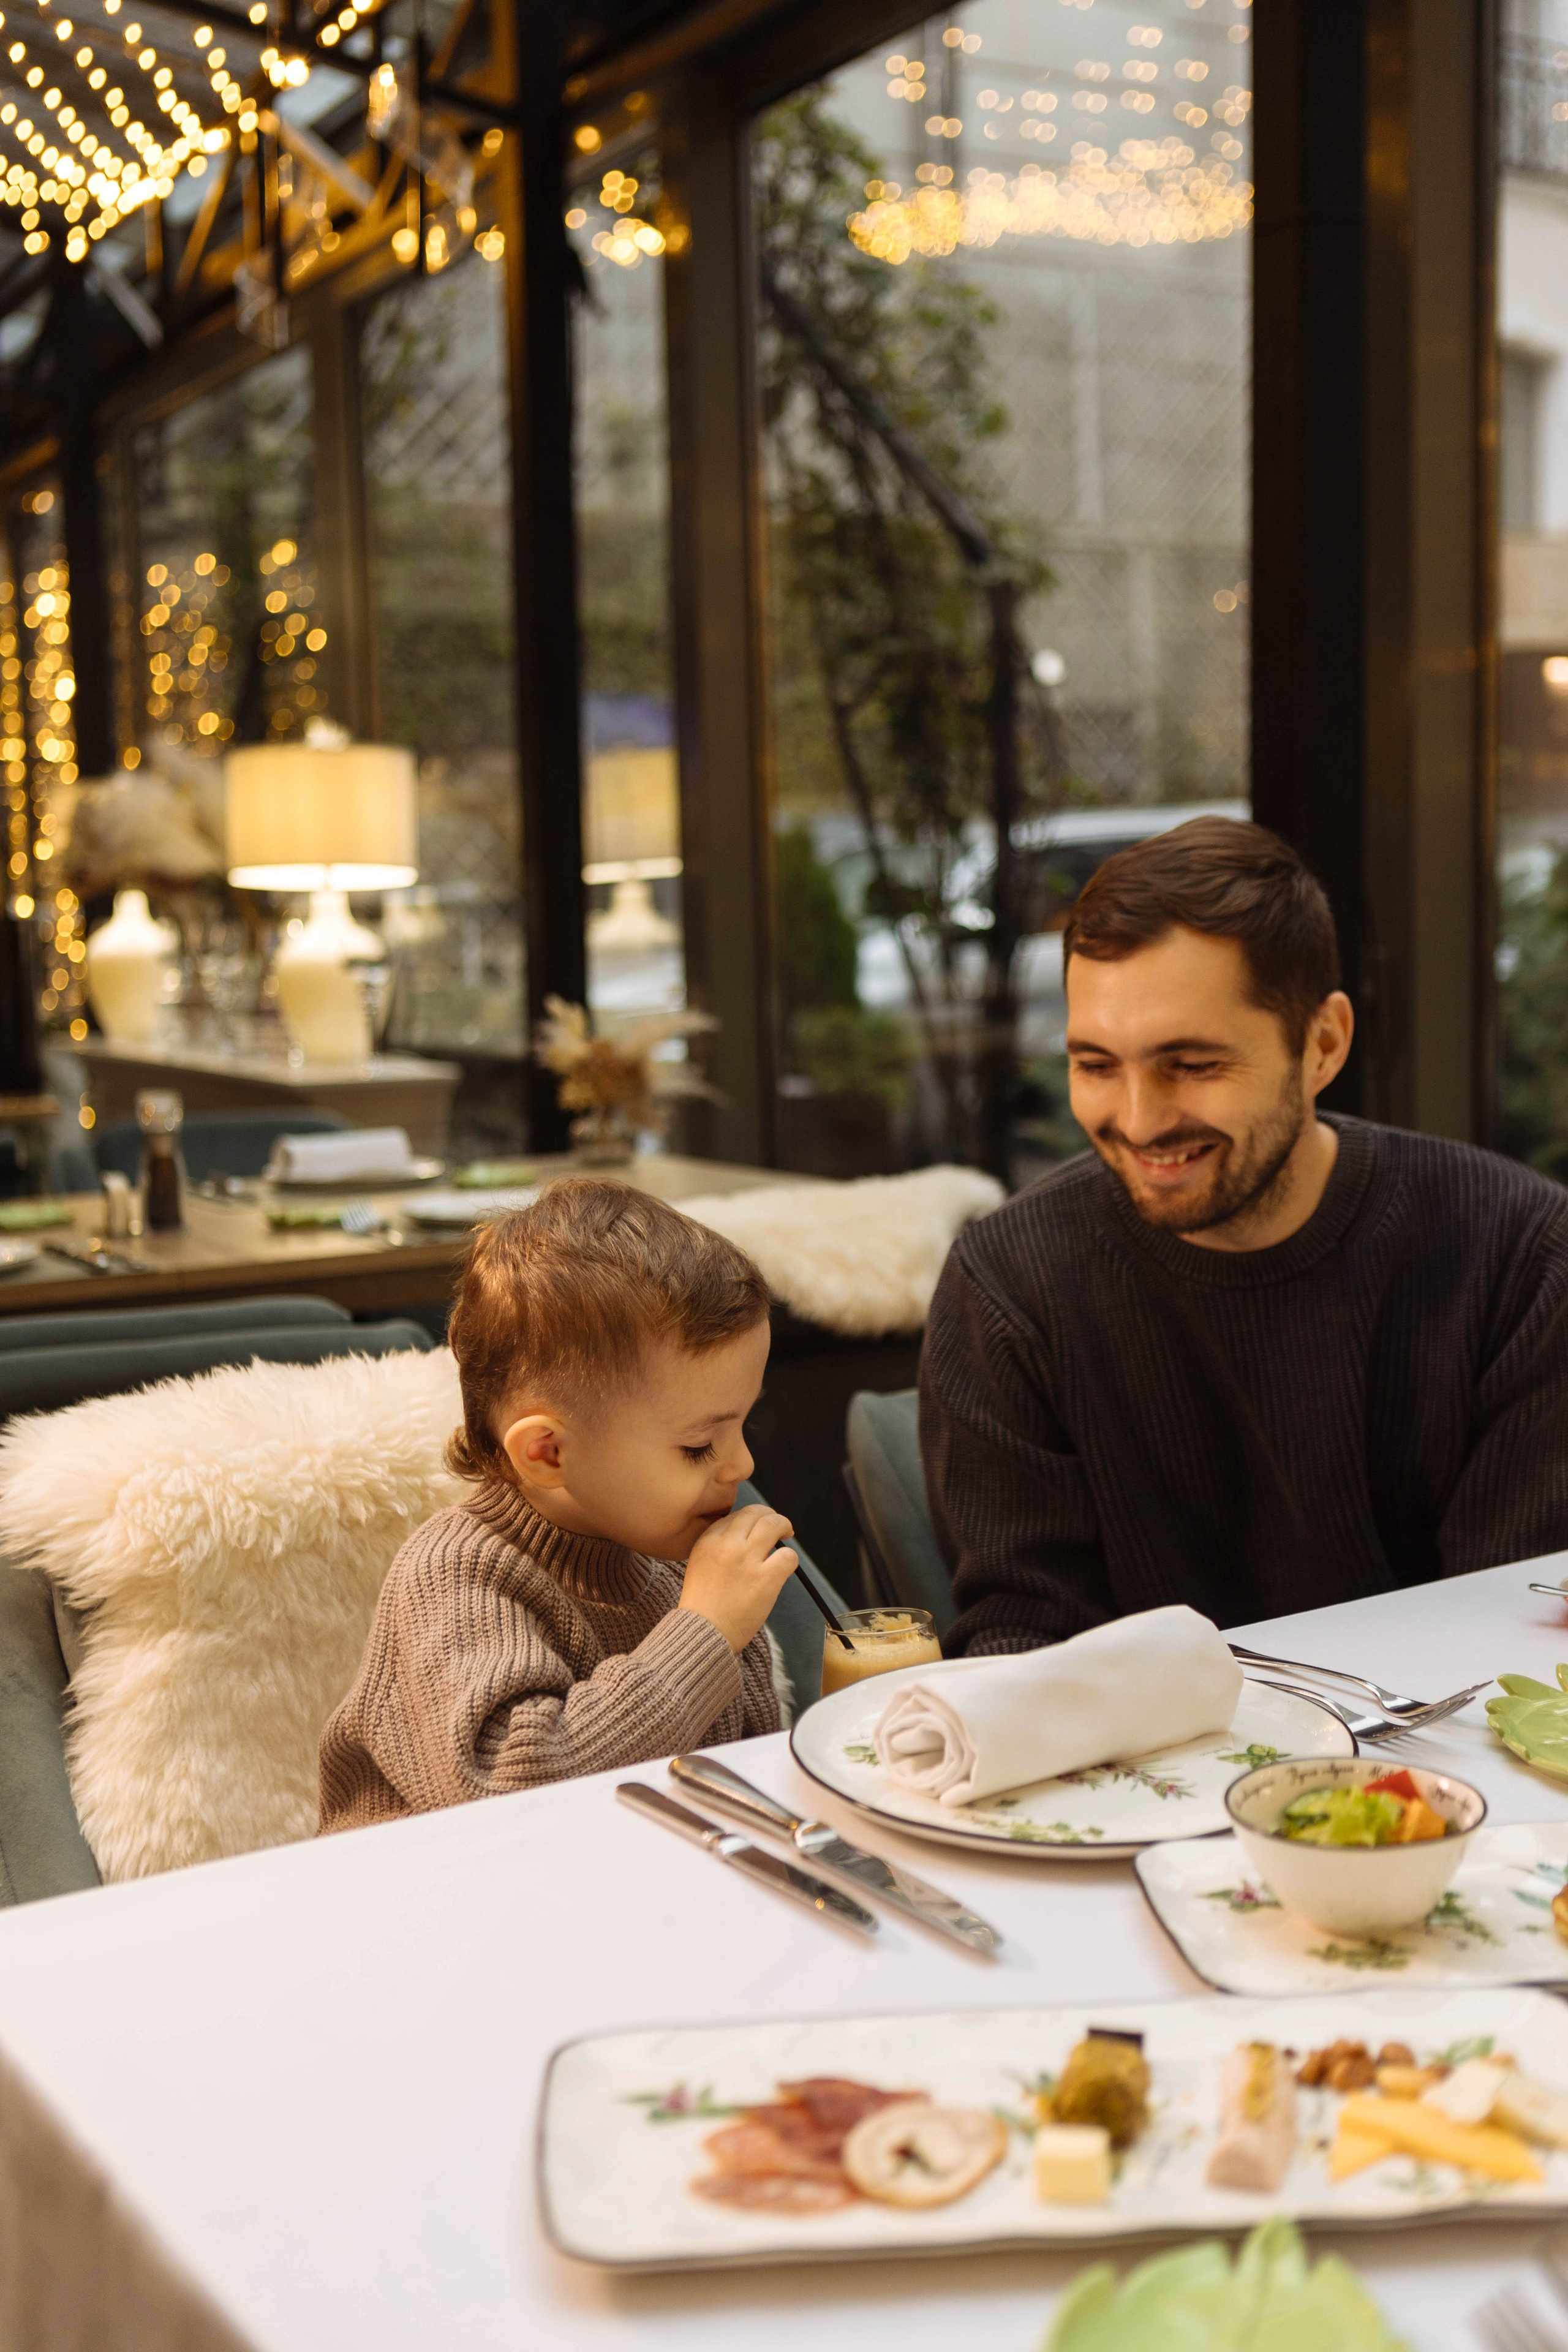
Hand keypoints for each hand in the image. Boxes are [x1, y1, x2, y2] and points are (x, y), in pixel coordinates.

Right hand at [679, 1503, 798, 1654]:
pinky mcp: (765, 1578)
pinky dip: (790, 1559)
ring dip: (784, 1526)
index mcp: (708, 1541)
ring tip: (786, 1534)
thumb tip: (747, 1535)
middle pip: (754, 1512)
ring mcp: (747, 1560)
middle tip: (777, 1526)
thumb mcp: (699, 1565)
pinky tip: (785, 1567)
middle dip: (769, 1515)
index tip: (754, 1528)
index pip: (734, 1516)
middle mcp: (727, 1545)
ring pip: (773, 1524)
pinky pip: (788, 1555)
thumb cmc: (703, 1605)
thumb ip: (718, 1547)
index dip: (749, 1520)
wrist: (704, 1633)